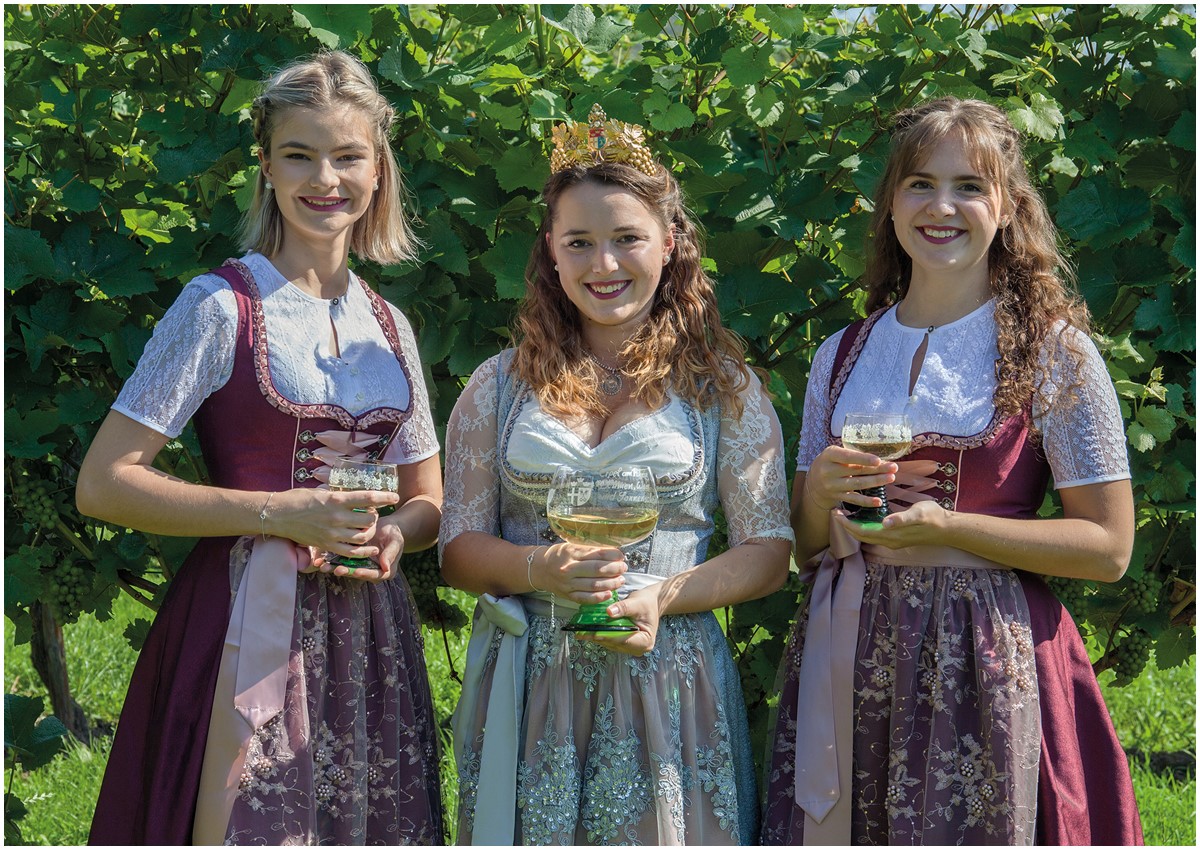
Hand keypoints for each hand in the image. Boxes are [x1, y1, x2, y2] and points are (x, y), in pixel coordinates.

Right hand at [267, 487, 399, 558]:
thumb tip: (352, 496)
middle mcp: (337, 517)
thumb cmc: (297, 499)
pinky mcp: (326, 545)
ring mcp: (332, 533)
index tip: (393, 496)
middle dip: (375, 515)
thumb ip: (338, 496)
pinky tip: (370, 549)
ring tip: (368, 527)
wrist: (277, 515)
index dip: (384, 497)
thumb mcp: (320, 492)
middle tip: (373, 513)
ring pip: (363, 536)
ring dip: (370, 531)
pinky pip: (351, 552)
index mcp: (336, 499)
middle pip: (369, 519)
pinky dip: (363, 551)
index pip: (368, 498)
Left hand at [312, 519, 405, 581]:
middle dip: (346, 572)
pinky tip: (320, 559)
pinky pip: (341, 560)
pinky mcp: (351, 558)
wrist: (385, 526)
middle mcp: (371, 571)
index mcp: (384, 571)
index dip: (366, 573)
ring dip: (334, 568)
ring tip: (323, 566)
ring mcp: (360, 565)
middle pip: (358, 574)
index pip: (375, 575)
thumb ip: (390, 554)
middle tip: (336, 569)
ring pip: (347, 568)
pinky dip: (330, 560)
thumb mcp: (395, 541)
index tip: (358, 571)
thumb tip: (386, 568)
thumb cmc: (394, 532)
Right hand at [534, 542, 626, 603]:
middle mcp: (569, 569)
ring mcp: (568, 584)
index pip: (597, 554)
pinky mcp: (568, 595)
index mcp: (571, 553)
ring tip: (620, 580)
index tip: (621, 556)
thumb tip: (613, 552)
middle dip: (614, 569)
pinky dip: (599, 597)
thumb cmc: (559, 556)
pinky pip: (586, 598)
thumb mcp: (571, 546)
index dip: (612, 555)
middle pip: (597, 570)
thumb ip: (589, 549)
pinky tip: (609, 594)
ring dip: (611, 584)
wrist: (540, 569)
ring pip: (594, 585)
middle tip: (623, 568)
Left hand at [577, 587, 661, 656]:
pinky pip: (609, 640)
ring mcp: (630, 647)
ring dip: (596, 637)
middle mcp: (638, 648)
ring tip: (581, 631)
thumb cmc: (646, 603)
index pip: (624, 640)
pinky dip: (600, 634)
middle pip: (615, 644)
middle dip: (598, 637)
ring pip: (610, 643)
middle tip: (581, 632)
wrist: (651, 603)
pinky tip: (588, 630)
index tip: (594, 633)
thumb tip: (609, 612)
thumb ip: (623, 607)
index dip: (608, 637)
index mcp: (645, 642)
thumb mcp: (637, 602)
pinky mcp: (623, 644)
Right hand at [805, 445, 896, 511]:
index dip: (863, 459)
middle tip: (894, 468)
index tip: (878, 460)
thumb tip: (880, 459)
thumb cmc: (830, 463)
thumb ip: (852, 455)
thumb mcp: (835, 454)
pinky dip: (867, 501)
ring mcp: (832, 486)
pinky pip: (853, 499)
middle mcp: (828, 471)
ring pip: (857, 484)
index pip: (847, 457)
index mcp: (829, 455)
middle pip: (856, 470)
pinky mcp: (836, 497)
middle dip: (877, 469)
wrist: (813, 482)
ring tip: (891, 478)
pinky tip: (878, 501)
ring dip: (876, 482)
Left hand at [835, 499, 950, 547]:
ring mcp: (893, 541)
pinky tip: (862, 516)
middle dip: (846, 525)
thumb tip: (885, 523)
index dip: (847, 524)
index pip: (862, 532)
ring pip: (867, 536)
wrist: (947, 528)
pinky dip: (864, 526)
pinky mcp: (896, 538)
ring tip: (845, 513)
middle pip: (861, 535)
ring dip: (854, 526)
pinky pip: (875, 534)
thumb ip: (901, 518)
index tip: (836, 513)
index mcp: (891, 534)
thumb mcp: (918, 513)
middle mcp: (889, 541)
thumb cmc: (933, 517)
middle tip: (835, 511)